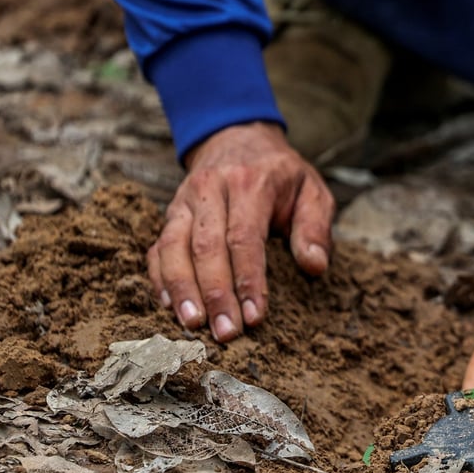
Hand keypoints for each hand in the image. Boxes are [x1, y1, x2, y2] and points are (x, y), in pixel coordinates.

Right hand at [148, 122, 335, 341]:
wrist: (238, 139)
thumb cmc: (281, 176)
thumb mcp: (312, 190)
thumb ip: (316, 227)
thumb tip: (315, 265)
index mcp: (249, 183)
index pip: (244, 237)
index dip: (248, 279)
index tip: (255, 315)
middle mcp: (210, 190)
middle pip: (206, 247)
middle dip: (215, 294)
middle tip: (226, 333)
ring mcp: (184, 202)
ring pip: (174, 248)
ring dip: (182, 290)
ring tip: (193, 326)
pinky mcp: (170, 216)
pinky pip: (158, 249)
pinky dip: (160, 279)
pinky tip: (170, 307)